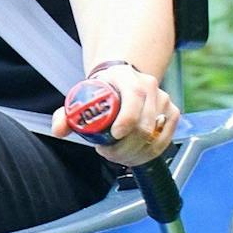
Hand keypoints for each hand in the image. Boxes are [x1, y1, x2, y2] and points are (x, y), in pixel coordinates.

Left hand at [51, 63, 178, 167]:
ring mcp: (163, 99)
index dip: (127, 119)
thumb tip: (59, 130)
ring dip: (135, 153)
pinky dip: (149, 153)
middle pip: (144, 124)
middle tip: (107, 152)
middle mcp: (149, 86)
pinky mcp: (172, 113)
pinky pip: (165, 140)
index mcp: (126, 77)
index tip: (114, 135)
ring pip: (155, 135)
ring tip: (117, 155)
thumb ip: (67, 114)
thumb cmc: (101, 90)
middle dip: (125, 146)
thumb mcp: (82, 96)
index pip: (134, 97)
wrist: (122, 79)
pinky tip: (134, 155)